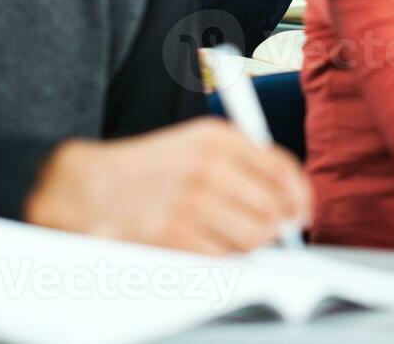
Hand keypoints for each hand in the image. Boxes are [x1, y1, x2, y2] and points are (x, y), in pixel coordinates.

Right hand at [24, 118, 311, 254]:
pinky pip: (224, 256)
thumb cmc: (151, 170)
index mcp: (216, 137)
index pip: (281, 167)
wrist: (90, 189)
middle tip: (272, 231)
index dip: (300, 194)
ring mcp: (191, 202)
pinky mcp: (176, 235)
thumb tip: (292, 200)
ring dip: (253, 243)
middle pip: (273, 206)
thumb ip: (245, 164)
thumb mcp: (196, 146)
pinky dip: (222, 256)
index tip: (302, 210)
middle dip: (278, 224)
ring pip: (254, 235)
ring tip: (235, 237)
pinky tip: (205, 244)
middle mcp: (207, 165)